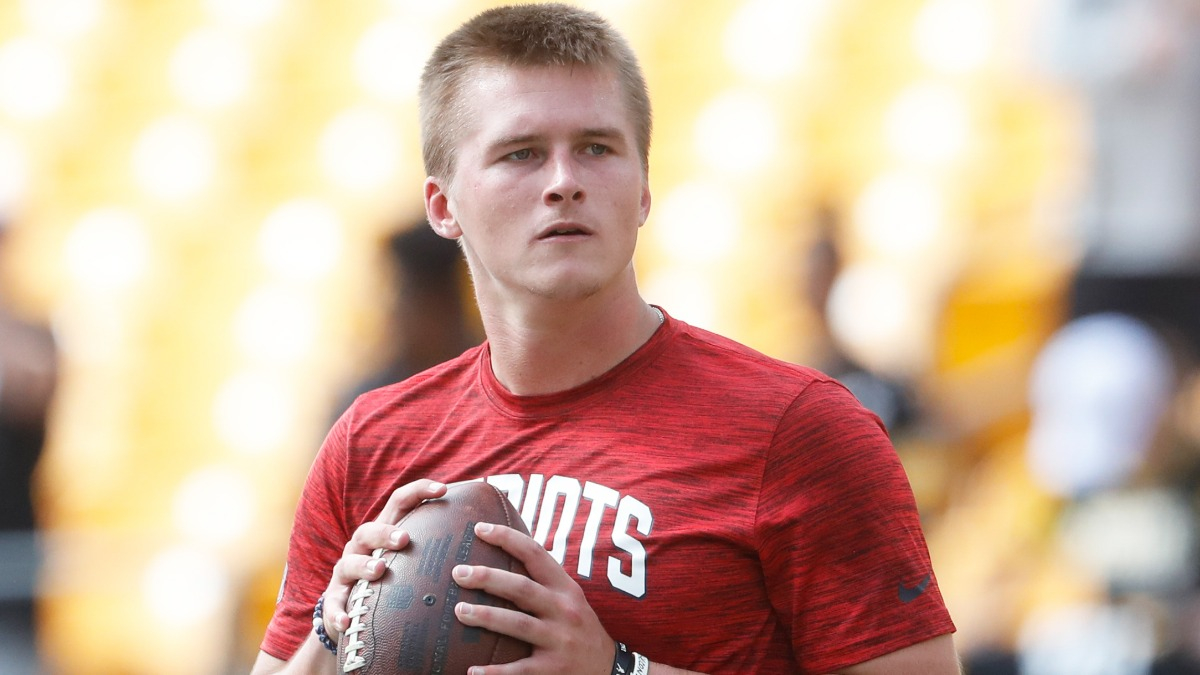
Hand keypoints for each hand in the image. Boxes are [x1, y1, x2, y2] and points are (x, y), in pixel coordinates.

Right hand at [320, 479, 447, 638]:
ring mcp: (345, 573)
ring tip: (379, 570)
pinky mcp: (336, 600)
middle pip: (369, 530)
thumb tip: (488, 528)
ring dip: (363, 565)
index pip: (399, 502)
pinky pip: (333, 606)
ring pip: (348, 563)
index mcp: (383, 531)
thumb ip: (440, 544)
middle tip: (405, 539)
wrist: (354, 612)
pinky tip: (348, 622)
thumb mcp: (413, 558)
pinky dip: (337, 613)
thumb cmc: (395, 579)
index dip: (419, 490)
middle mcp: (361, 547)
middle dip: (386, 532)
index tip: (443, 489)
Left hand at [451, 522, 614, 674]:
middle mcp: (564, 610)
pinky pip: (520, 670)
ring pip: (519, 625)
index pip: (536, 554)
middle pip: (522, 588)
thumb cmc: (577, 628)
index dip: (507, 538)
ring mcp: (560, 641)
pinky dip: (494, 672)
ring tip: (459, 611)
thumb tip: (499, 556)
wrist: (607, 669)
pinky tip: (471, 672)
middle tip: (459, 572)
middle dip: (488, 578)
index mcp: (565, 588)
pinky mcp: (553, 670)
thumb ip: (541, 581)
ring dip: (486, 617)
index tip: (479, 528)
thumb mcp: (568, 599)